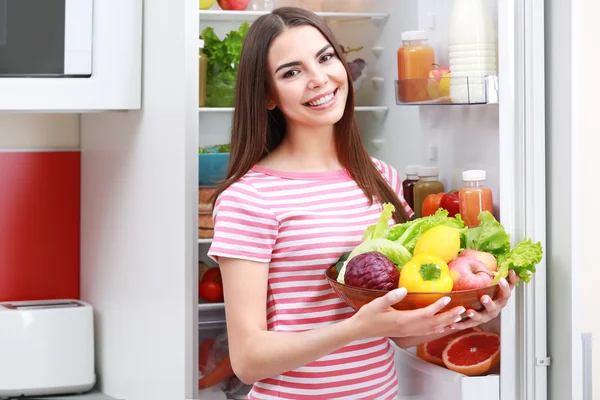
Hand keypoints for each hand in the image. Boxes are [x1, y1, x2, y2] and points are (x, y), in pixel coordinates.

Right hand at [351, 287, 467, 339]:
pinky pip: (426, 332)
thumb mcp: (376, 304)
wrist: (361, 329)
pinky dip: (438, 329)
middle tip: (463, 309)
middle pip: (433, 323)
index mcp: (402, 320)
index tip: (449, 298)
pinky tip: (444, 326)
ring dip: (446, 323)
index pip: (425, 314)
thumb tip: (404, 289)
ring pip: (432, 329)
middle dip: (449, 316)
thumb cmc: (368, 315)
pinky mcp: (407, 332)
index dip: (438, 307)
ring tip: (459, 317)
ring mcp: (408, 332)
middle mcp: (408, 327)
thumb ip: (390, 297)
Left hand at [450, 269, 519, 329]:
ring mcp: (485, 316)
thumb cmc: (493, 292)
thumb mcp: (499, 284)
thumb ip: (505, 277)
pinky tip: (451, 324)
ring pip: (481, 317)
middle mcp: (494, 309)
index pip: (506, 294)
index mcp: (501, 299)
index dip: (505, 287)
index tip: (501, 279)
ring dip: (475, 315)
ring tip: (469, 311)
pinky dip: (460, 325)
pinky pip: (467, 324)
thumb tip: (513, 269)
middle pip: (494, 308)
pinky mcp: (475, 322)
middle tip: (483, 297)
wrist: (485, 307)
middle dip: (489, 303)